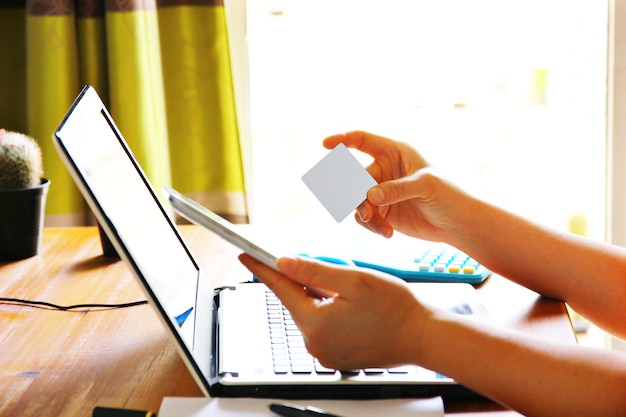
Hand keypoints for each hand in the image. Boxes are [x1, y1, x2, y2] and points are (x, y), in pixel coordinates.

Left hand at [238, 253, 430, 369]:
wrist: (423, 336)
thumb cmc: (395, 307)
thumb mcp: (352, 280)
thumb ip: (313, 272)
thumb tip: (283, 263)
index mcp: (316, 324)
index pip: (281, 289)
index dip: (263, 269)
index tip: (246, 256)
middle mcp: (315, 344)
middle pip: (298, 301)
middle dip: (309, 282)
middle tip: (337, 272)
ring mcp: (326, 353)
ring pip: (311, 313)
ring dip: (322, 297)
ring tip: (354, 293)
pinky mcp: (337, 357)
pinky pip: (323, 327)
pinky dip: (330, 312)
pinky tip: (353, 307)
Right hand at [323, 131, 468, 242]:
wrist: (455, 224)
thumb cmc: (448, 195)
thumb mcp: (425, 186)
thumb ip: (396, 189)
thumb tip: (369, 195)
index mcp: (394, 152)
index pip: (362, 140)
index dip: (343, 140)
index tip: (326, 144)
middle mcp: (383, 170)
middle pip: (354, 177)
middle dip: (355, 195)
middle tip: (364, 210)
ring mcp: (379, 191)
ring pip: (355, 200)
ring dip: (364, 215)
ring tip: (381, 227)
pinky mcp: (380, 211)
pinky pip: (363, 217)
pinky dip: (371, 226)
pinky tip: (388, 234)